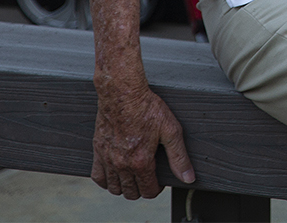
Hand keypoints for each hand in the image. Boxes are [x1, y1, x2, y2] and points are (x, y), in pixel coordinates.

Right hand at [91, 84, 194, 199]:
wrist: (123, 93)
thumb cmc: (147, 108)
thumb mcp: (171, 130)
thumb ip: (179, 157)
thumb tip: (188, 177)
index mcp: (141, 161)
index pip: (148, 191)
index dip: (156, 189)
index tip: (159, 182)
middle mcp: (122, 164)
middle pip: (131, 192)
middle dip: (141, 189)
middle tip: (147, 178)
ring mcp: (108, 158)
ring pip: (114, 188)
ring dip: (124, 187)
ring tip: (133, 177)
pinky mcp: (98, 150)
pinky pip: (98, 176)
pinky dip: (105, 180)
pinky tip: (114, 174)